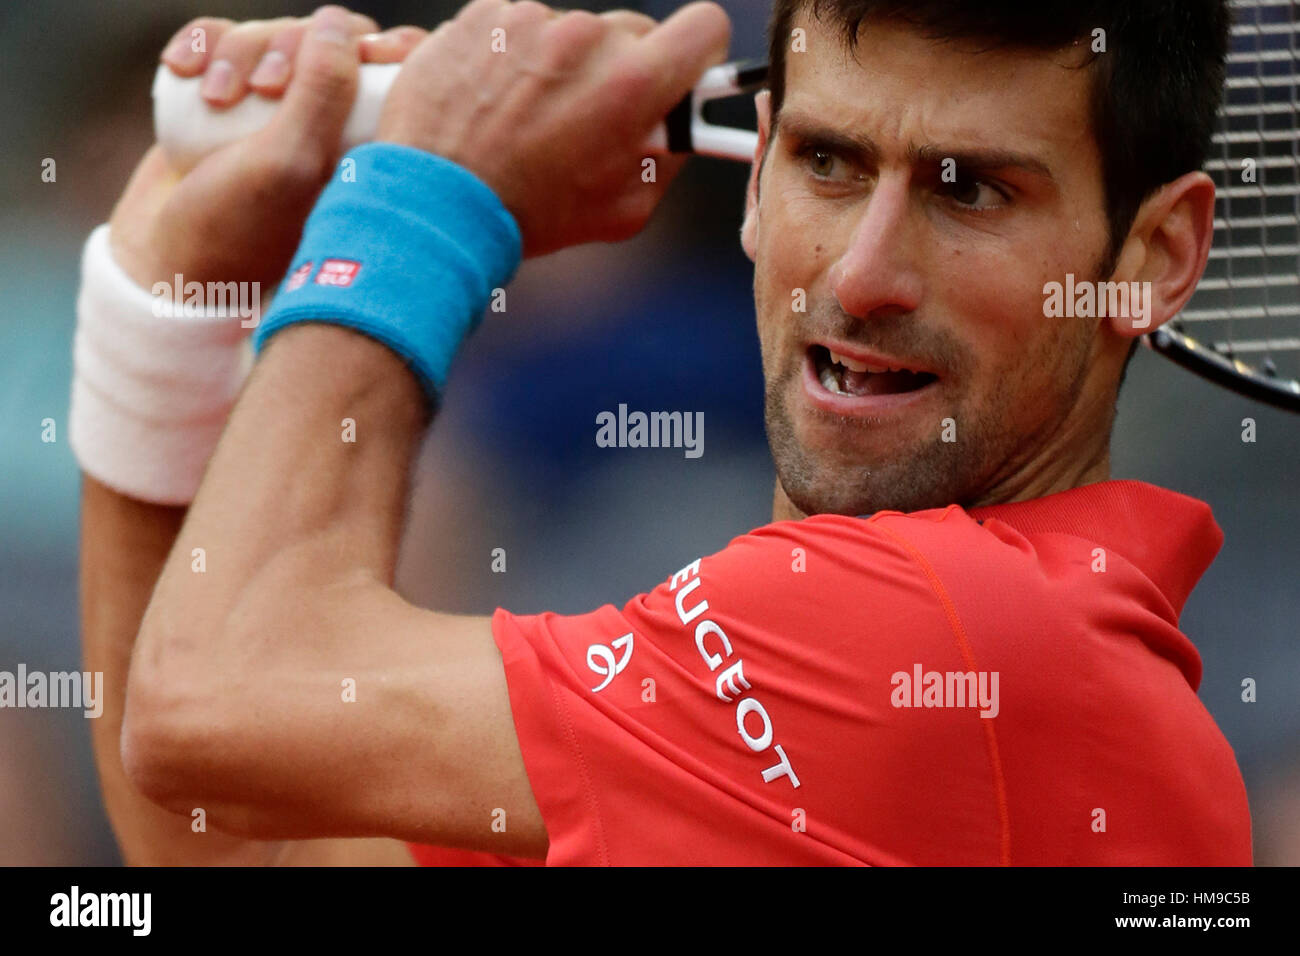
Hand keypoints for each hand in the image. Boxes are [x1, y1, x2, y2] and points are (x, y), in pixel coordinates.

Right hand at [108, 7, 426, 291]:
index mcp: (368, 144)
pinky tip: (183, 70)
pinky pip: (219, 39)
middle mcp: (329, 123)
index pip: (396, 70)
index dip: (381, 48)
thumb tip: (336, 24)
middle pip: (325, 39)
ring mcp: (276, 110)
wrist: (167, 260)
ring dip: (236, 51)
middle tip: (263, 90)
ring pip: (270, 35)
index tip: (361, 55)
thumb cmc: (239, 223)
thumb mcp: (291, 159)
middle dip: (285, 48)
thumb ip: (324, 91)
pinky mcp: (227, 100)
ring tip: (213, 97)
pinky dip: (201, 45)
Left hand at [376, 0, 730, 256]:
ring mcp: (530, 20)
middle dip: (621, 70)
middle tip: (591, 117)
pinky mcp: (482, 16)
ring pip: (569, 32)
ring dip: (560, 66)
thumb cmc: (531, 216)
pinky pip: (516, 26)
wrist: (435, 203)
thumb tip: (680, 129)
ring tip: (526, 120)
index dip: (698, 53)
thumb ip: (667, 160)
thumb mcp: (624, 211)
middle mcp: (586, 39)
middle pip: (632, 33)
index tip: (681, 72)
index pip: (705, 28)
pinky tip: (492, 103)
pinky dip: (511, 58)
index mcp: (634, 84)